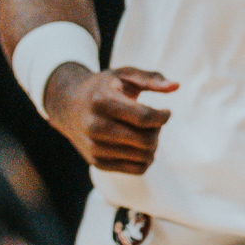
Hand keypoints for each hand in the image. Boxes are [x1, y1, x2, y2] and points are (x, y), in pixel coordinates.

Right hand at [43, 65, 177, 174]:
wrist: (69, 105)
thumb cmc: (104, 86)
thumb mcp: (125, 74)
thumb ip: (151, 79)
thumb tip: (175, 86)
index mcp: (102, 101)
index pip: (145, 118)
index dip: (163, 116)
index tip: (166, 111)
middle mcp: (95, 126)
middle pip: (146, 141)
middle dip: (158, 131)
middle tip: (155, 123)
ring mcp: (94, 147)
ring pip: (143, 157)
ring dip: (153, 145)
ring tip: (146, 132)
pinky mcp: (97, 163)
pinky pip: (137, 169)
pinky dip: (146, 159)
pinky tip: (140, 145)